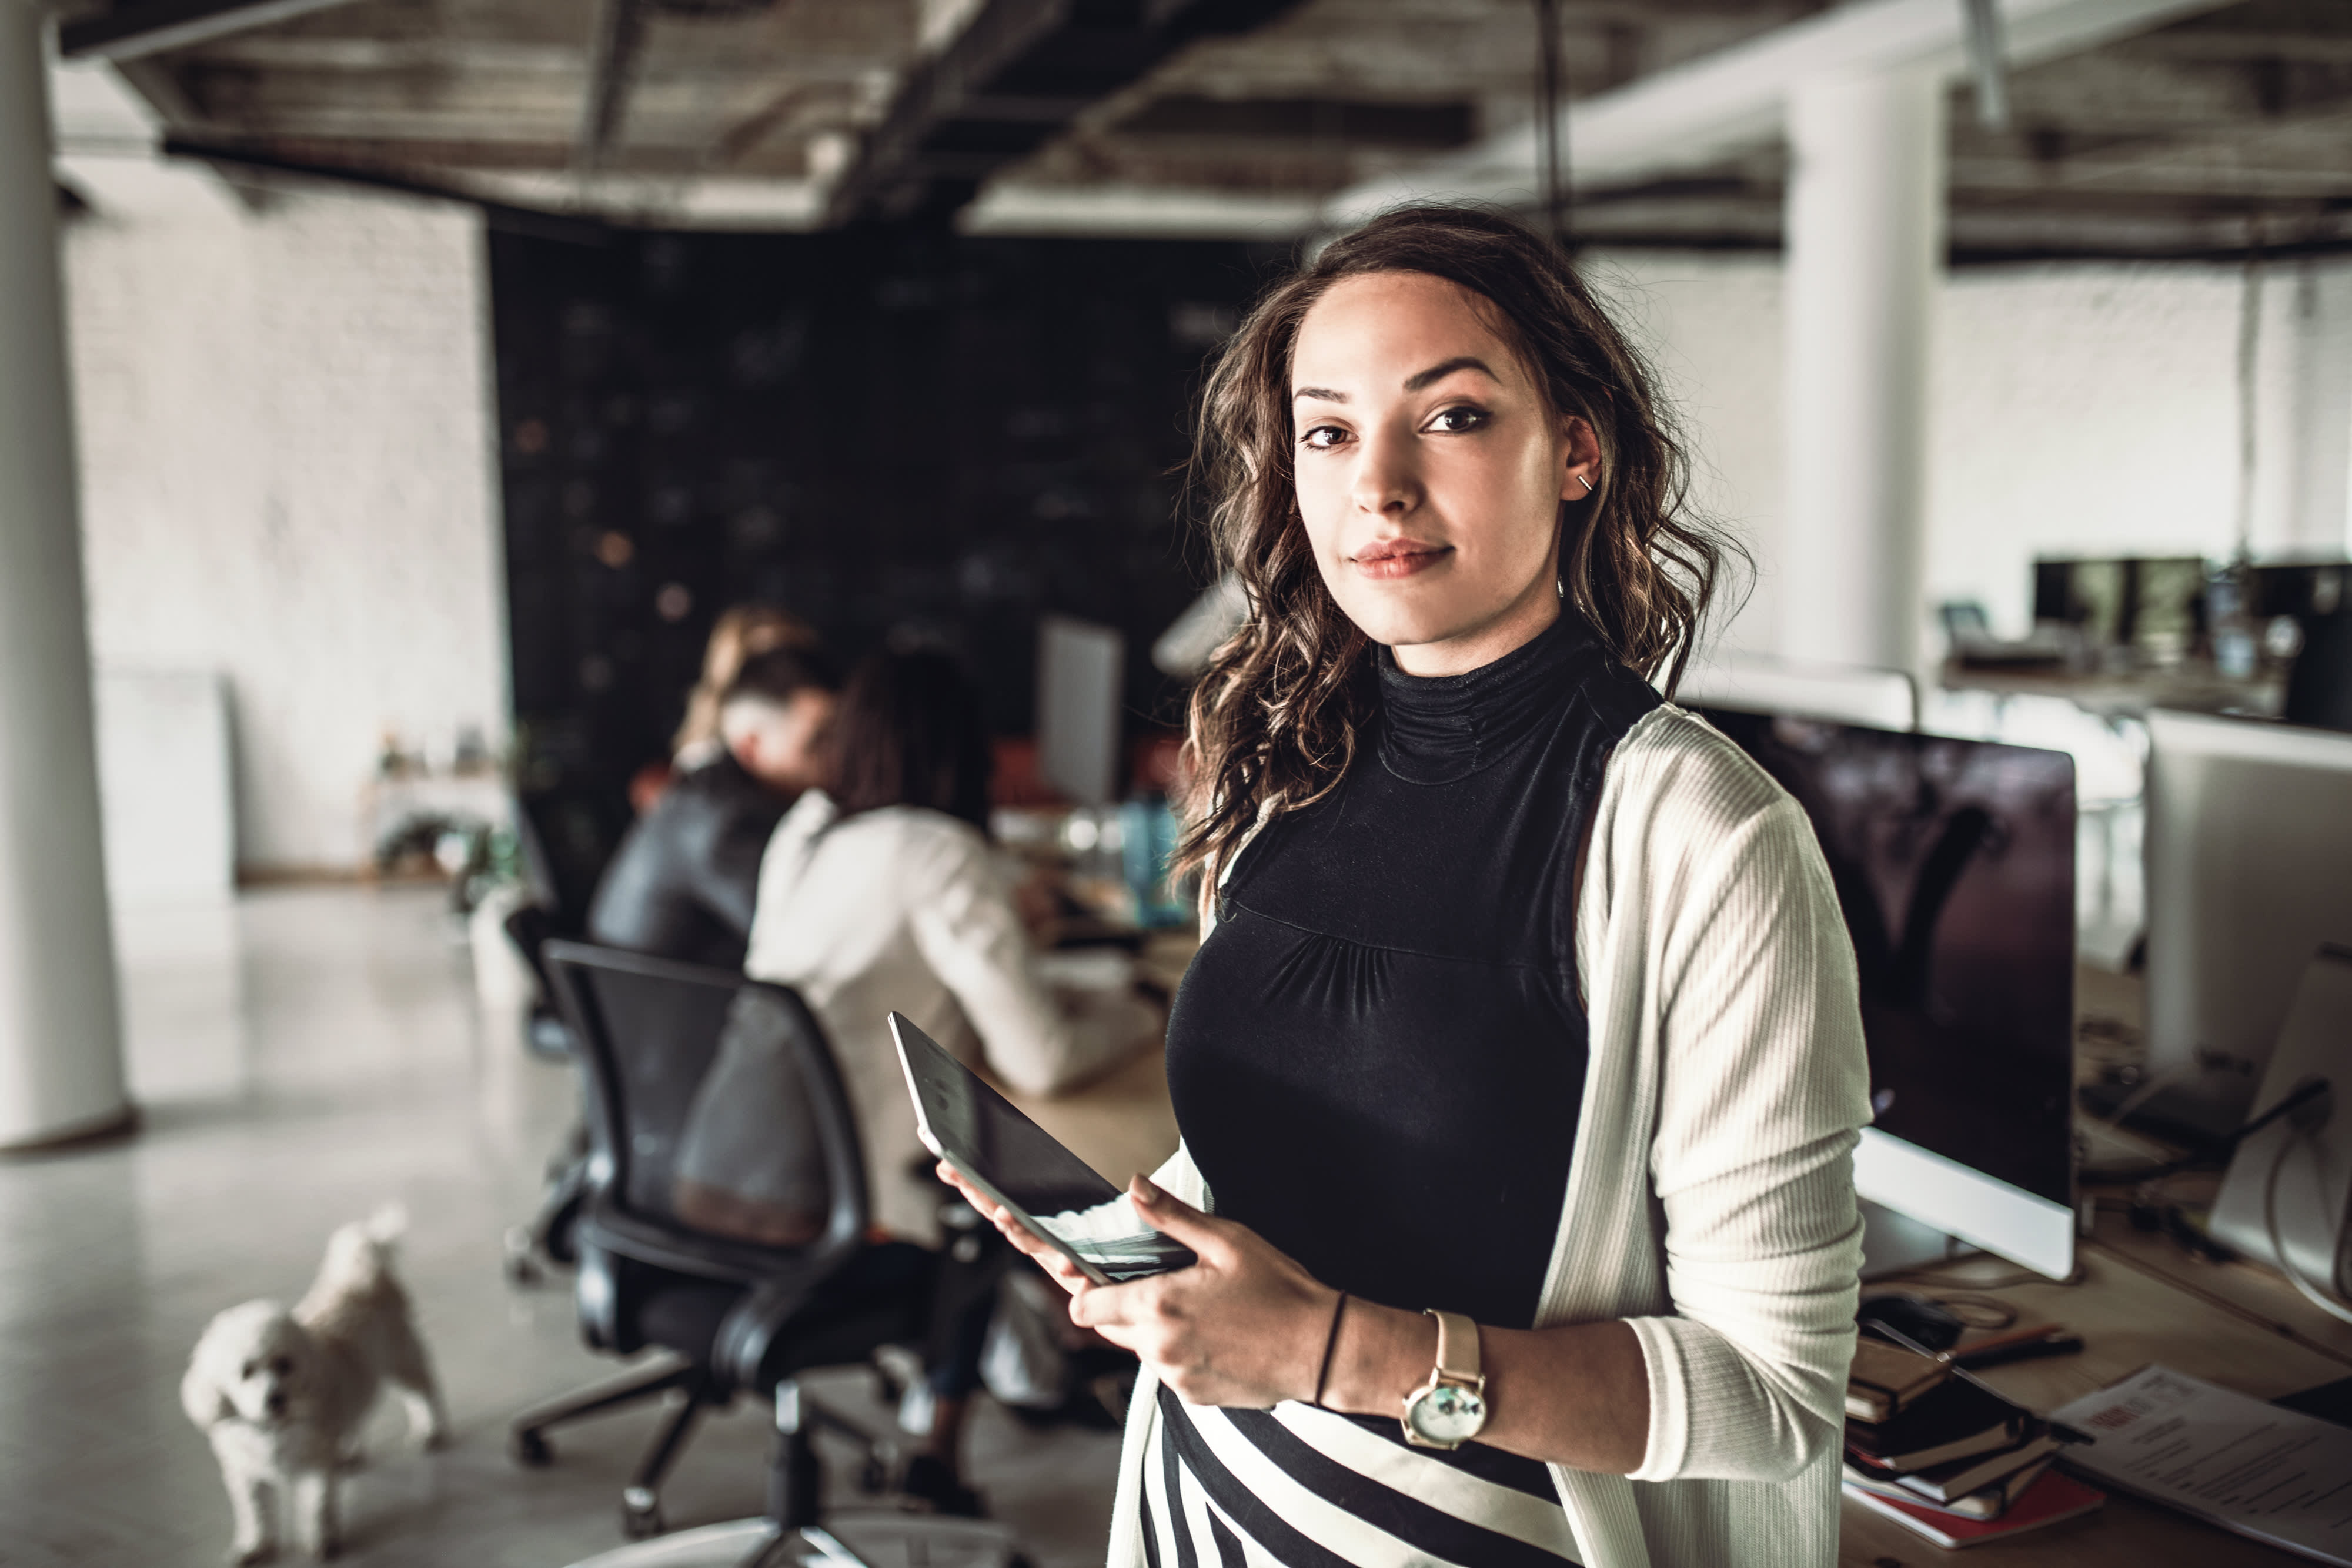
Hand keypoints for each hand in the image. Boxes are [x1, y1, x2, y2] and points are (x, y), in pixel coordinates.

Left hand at [934, 1164, 1337, 1407]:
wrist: (1325, 1350)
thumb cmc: (1282, 1290)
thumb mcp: (1228, 1241)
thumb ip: (1171, 1218)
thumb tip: (1132, 1186)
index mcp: (1159, 1306)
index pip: (1084, 1303)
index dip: (1079, 1287)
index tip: (1083, 1271)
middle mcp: (1159, 1348)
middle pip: (1105, 1326)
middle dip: (1114, 1302)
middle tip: (1146, 1278)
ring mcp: (1176, 1377)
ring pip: (1137, 1348)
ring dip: (1148, 1326)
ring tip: (1193, 1301)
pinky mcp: (1195, 1396)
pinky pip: (1166, 1369)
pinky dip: (1177, 1348)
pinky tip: (1214, 1328)